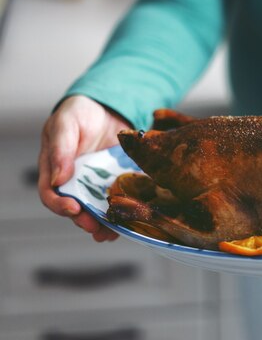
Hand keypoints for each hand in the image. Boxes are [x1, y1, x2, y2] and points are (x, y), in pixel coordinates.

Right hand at [39, 95, 130, 241]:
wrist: (106, 107)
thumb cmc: (78, 113)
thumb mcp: (65, 125)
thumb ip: (60, 150)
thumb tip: (57, 180)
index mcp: (55, 170)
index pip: (50, 194)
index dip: (59, 205)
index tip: (73, 208)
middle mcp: (75, 181)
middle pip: (76, 208)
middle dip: (85, 220)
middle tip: (96, 227)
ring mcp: (97, 183)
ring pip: (98, 209)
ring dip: (105, 223)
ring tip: (113, 232)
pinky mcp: (117, 181)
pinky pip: (120, 198)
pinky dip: (125, 209)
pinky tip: (132, 217)